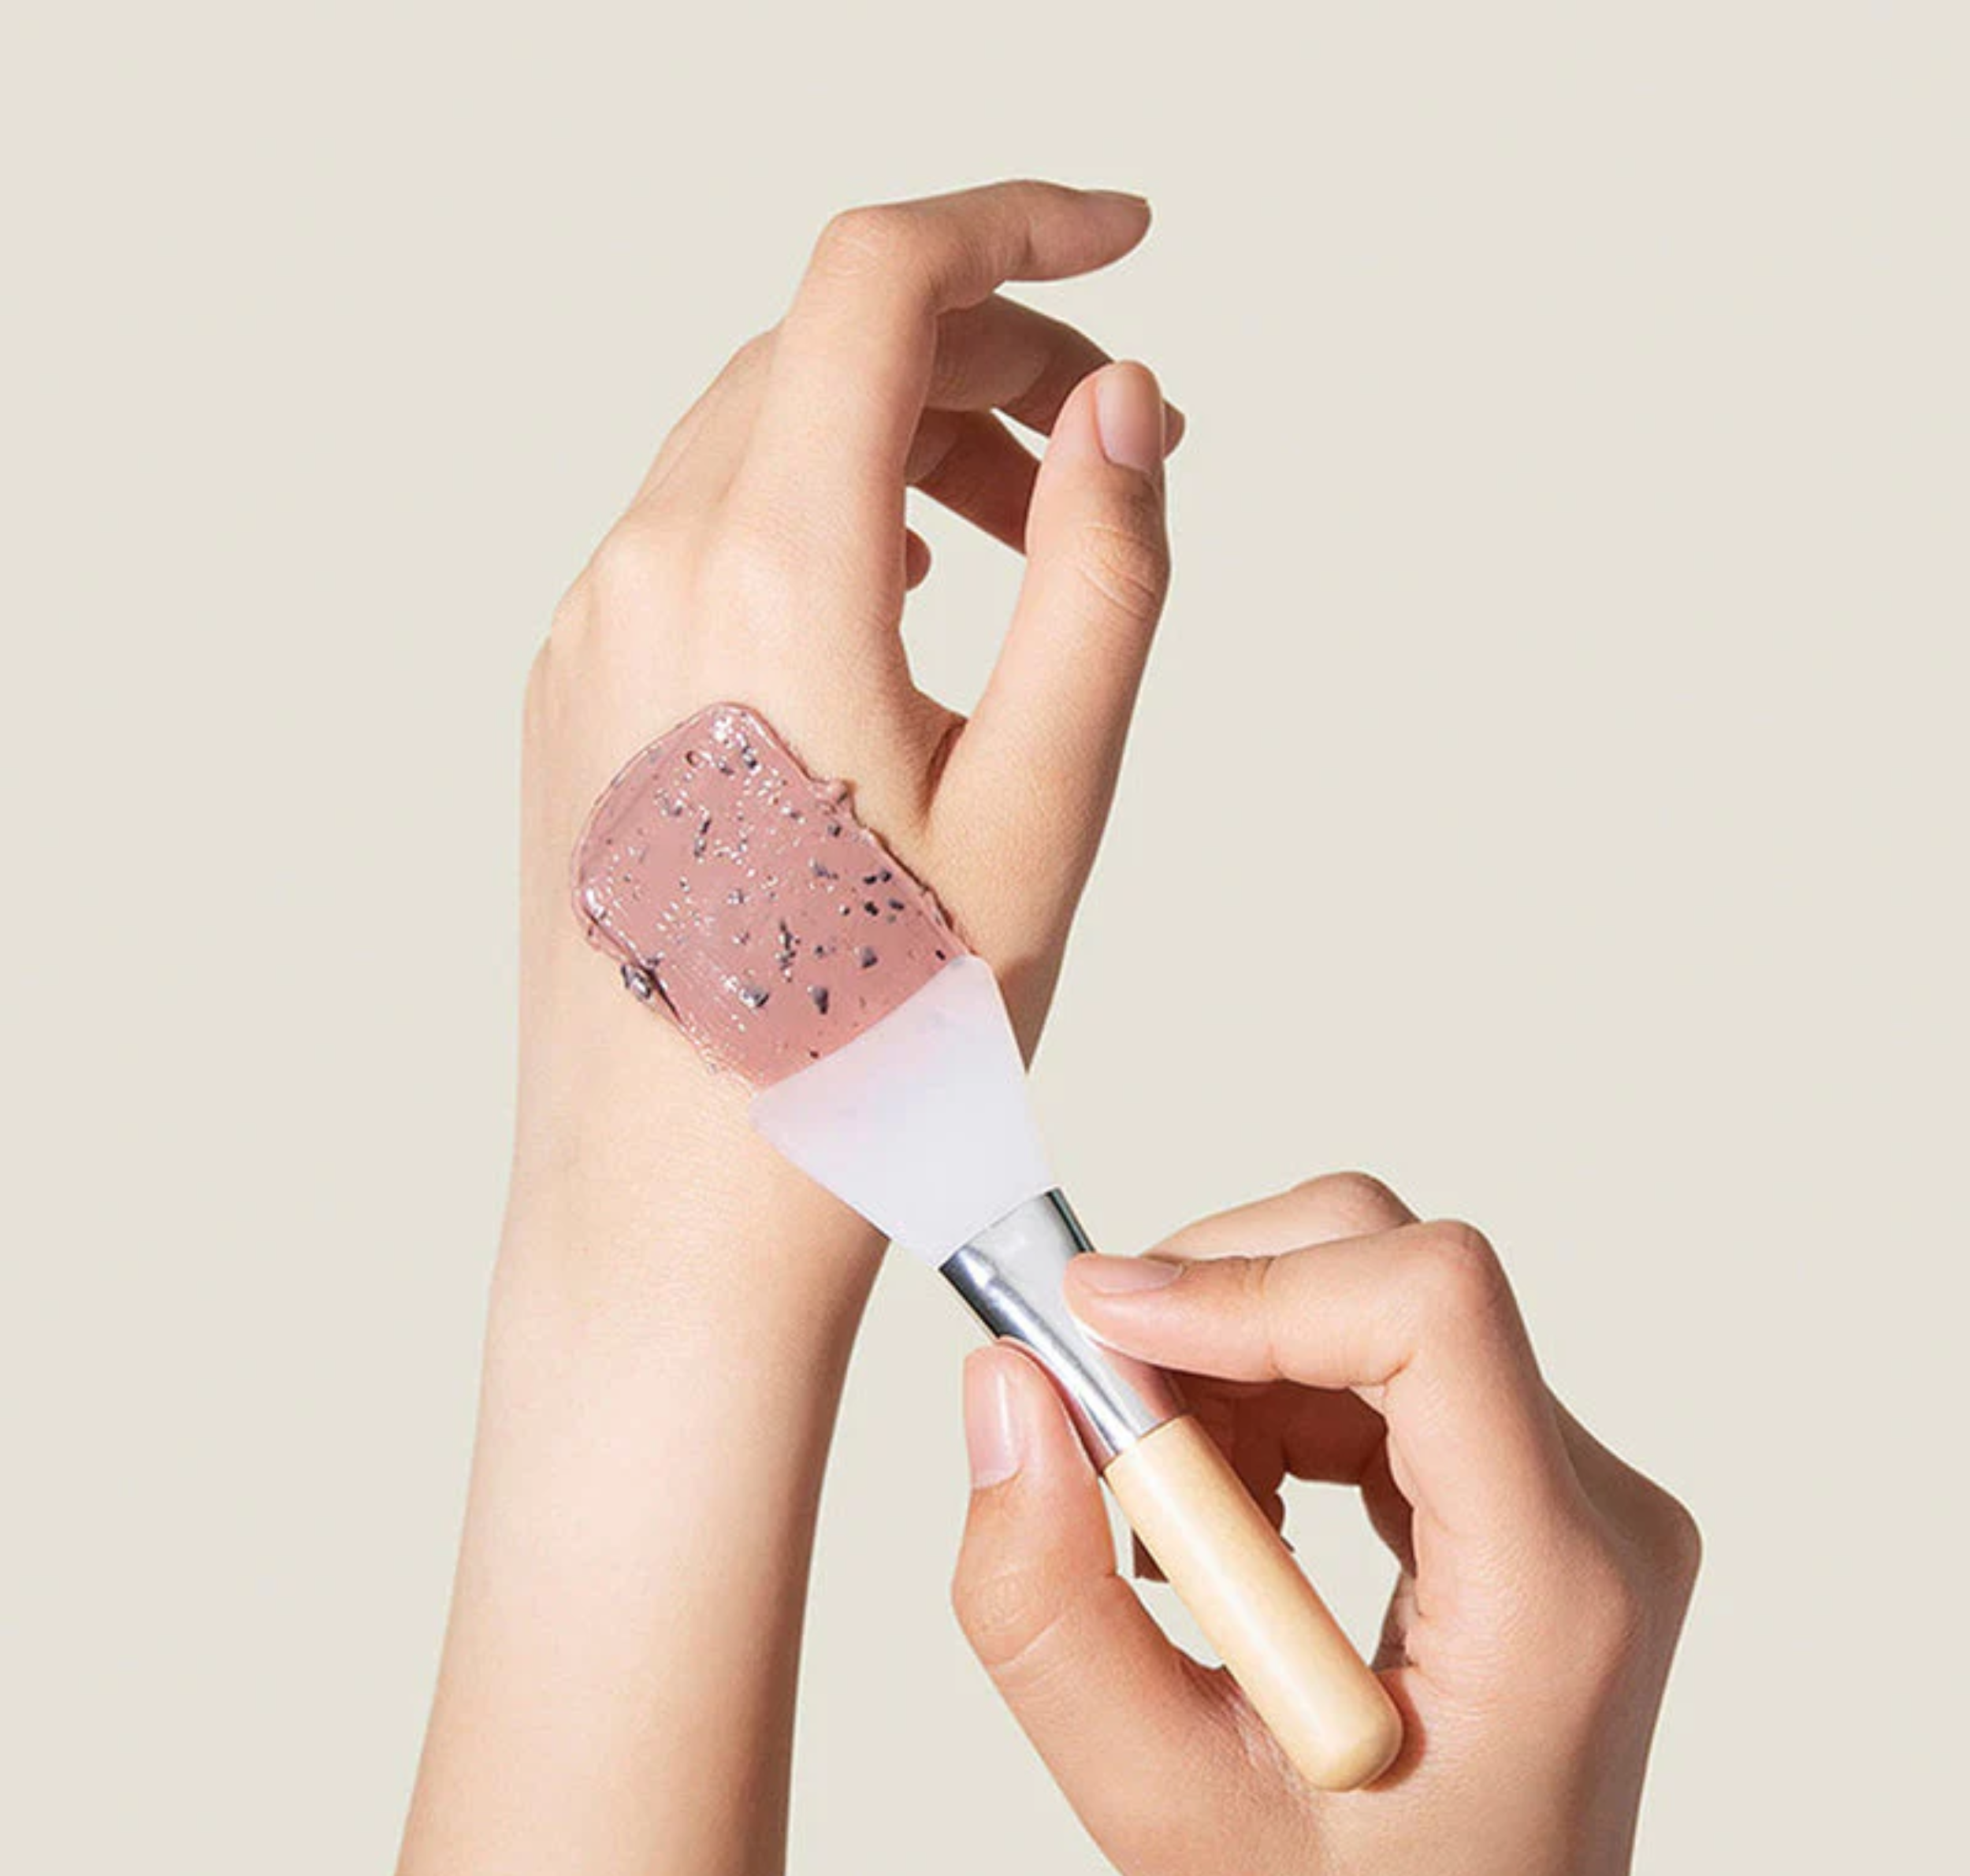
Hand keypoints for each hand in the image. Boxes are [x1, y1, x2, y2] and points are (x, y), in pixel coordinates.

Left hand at [384, 181, 1180, 1875]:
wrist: (676, 1217)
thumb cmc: (862, 1055)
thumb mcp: (1041, 810)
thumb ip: (1097, 577)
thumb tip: (1122, 414)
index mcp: (768, 577)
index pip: (878, 279)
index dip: (1017, 223)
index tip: (1122, 240)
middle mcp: (646, 575)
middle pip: (819, 351)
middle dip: (982, 356)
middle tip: (1105, 444)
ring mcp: (589, 637)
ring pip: (755, 443)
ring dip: (897, 442)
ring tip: (1009, 540)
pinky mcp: (574, 702)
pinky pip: (696, 540)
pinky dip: (812, 524)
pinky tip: (890, 624)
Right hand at [953, 1173, 1699, 1875]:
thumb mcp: (1164, 1816)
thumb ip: (1050, 1614)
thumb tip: (1006, 1388)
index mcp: (1547, 1595)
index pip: (1434, 1307)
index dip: (1249, 1283)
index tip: (1095, 1327)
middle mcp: (1595, 1512)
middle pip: (1395, 1265)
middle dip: (1214, 1310)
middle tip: (1099, 1423)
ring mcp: (1574, 1490)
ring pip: (1368, 1295)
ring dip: (1223, 1364)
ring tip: (1163, 1522)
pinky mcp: (1525, 1481)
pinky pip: (1375, 1354)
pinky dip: (1258, 1395)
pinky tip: (1222, 1520)